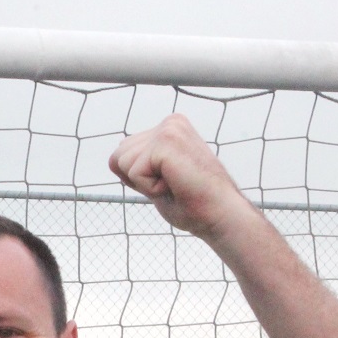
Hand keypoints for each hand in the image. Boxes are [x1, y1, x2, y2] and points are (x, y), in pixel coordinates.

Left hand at [108, 114, 253, 241]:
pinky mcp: (167, 141)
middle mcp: (170, 122)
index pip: (123, 154)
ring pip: (122, 163)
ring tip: (175, 184)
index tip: (169, 183)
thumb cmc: (194, 204)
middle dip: (138, 180)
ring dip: (145, 185)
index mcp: (170, 128)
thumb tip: (116, 156)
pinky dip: (150, 189)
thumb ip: (141, 163)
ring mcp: (169, 128)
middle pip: (118, 156)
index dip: (139, 179)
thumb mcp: (159, 178)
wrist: (222, 215)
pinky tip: (176, 185)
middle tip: (172, 185)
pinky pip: (134, 172)